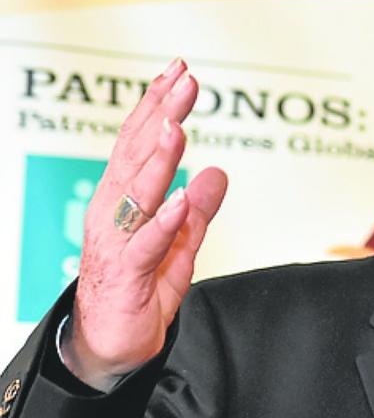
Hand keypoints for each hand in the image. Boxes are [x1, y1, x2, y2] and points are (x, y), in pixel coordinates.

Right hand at [67, 59, 227, 389]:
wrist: (110, 347)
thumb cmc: (140, 291)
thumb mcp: (179, 245)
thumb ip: (197, 210)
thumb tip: (218, 172)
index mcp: (124, 199)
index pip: (139, 143)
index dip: (157, 104)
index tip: (179, 70)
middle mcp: (113, 212)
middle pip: (136, 155)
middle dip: (161, 114)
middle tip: (185, 80)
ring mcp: (117, 242)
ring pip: (136, 193)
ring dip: (158, 158)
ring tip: (179, 126)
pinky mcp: (127, 275)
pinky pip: (146, 244)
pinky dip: (163, 220)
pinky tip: (179, 198)